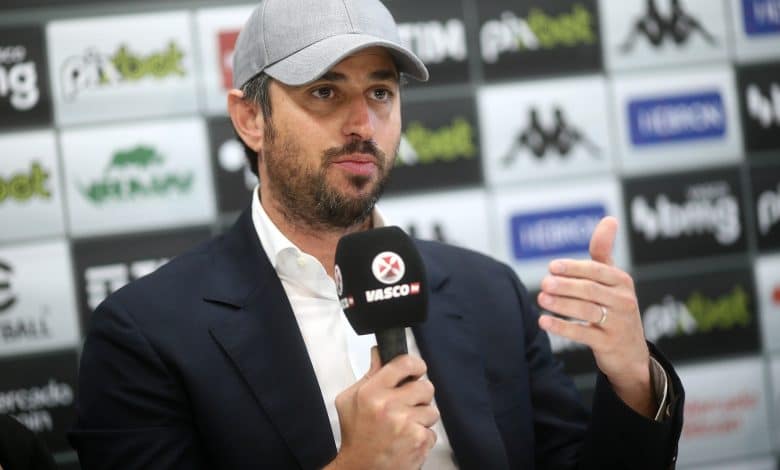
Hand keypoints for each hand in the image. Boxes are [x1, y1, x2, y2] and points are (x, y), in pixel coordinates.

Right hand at [327, 348, 439, 469]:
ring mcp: (406, 424)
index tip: (416, 370)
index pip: (404, 363)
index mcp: (371, 392)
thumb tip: (379, 352)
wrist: (360, 469)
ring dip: (422, 418)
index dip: (415, 365)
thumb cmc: (355, 435)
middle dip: (420, 396)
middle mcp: (389, 406)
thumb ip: (369, 375)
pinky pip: (432, 431)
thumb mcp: (350, 400)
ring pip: (432, 410)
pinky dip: (422, 436)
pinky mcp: (418, 440)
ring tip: (404, 426)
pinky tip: (406, 440)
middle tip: (407, 405)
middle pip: (425, 386)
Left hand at [537, 216, 654, 416]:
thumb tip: (609, 218)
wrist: (631, 353)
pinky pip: (583, 334)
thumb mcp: (613, 280)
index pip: (597, 270)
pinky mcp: (609, 344)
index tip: (552, 266)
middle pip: (590, 290)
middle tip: (543, 283)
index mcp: (622, 282)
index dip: (574, 268)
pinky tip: (544, 322)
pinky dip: (562, 328)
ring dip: (562, 305)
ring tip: (541, 299)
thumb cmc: (615, 308)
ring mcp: (618, 324)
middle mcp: (623, 301)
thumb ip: (604, 251)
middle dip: (565, 286)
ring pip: (586, 311)